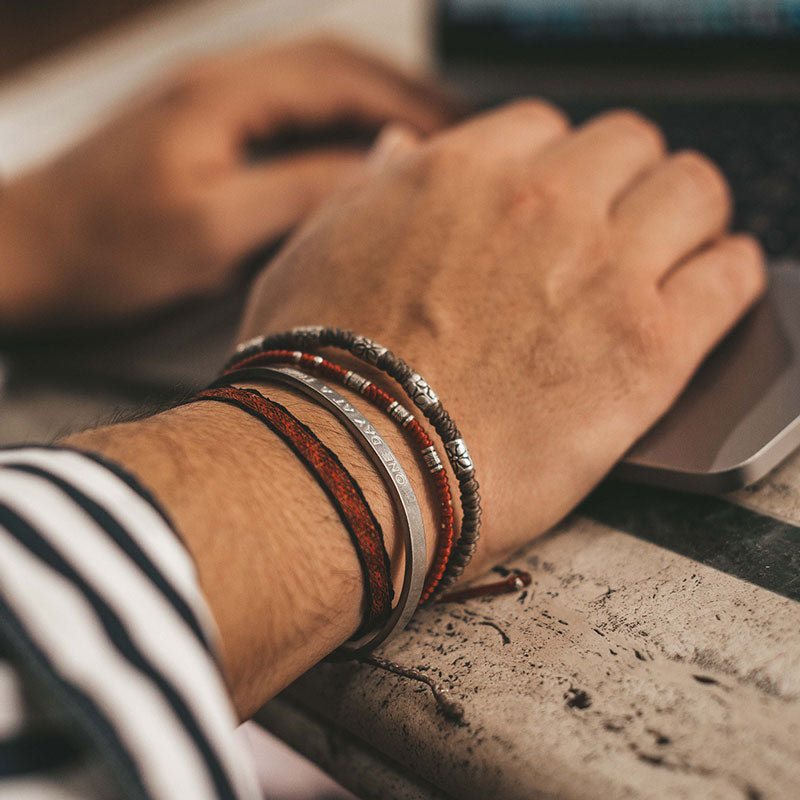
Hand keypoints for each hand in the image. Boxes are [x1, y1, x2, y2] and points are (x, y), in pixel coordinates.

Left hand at [0, 37, 455, 326]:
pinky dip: (336, 127)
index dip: (410, 106)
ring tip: (427, 139)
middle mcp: (222, 83)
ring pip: (315, 86)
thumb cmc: (105, 248)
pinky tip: (358, 157)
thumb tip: (378, 175)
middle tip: (463, 127)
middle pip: (336, 66)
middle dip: (404, 92)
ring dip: (374, 105)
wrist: (26, 252)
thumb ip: (298, 193)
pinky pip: (289, 114)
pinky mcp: (203, 132)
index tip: (464, 136)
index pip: (343, 80)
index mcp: (227, 94)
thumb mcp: (211, 229)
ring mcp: (212, 104)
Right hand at [241, 101, 765, 578]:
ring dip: (686, 217)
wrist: (349, 463)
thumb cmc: (318, 375)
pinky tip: (709, 290)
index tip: (557, 204)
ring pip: (695, 191)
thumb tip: (397, 152)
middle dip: (623, 182)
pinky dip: (729, 274)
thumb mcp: (312, 254)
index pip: (545, 129)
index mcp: (459, 176)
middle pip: (628, 146)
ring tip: (673, 257)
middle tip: (616, 229)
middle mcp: (538, 205)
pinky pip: (733, 275)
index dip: (554, 169)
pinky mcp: (648, 345)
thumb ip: (369, 192)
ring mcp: (601, 269)